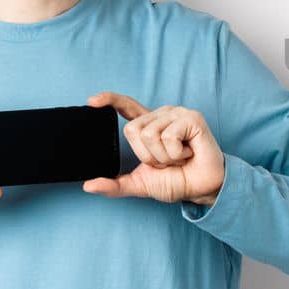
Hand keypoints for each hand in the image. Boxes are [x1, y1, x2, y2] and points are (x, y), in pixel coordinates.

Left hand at [82, 91, 225, 205]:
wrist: (200, 189)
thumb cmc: (176, 181)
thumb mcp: (140, 183)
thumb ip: (114, 185)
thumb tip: (88, 186)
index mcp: (149, 125)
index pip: (126, 106)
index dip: (109, 100)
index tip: (92, 101)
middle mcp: (161, 115)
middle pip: (132, 130)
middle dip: (147, 155)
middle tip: (166, 161)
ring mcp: (177, 114)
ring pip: (150, 134)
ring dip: (163, 157)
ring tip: (179, 158)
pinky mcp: (192, 118)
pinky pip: (169, 136)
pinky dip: (176, 153)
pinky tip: (188, 153)